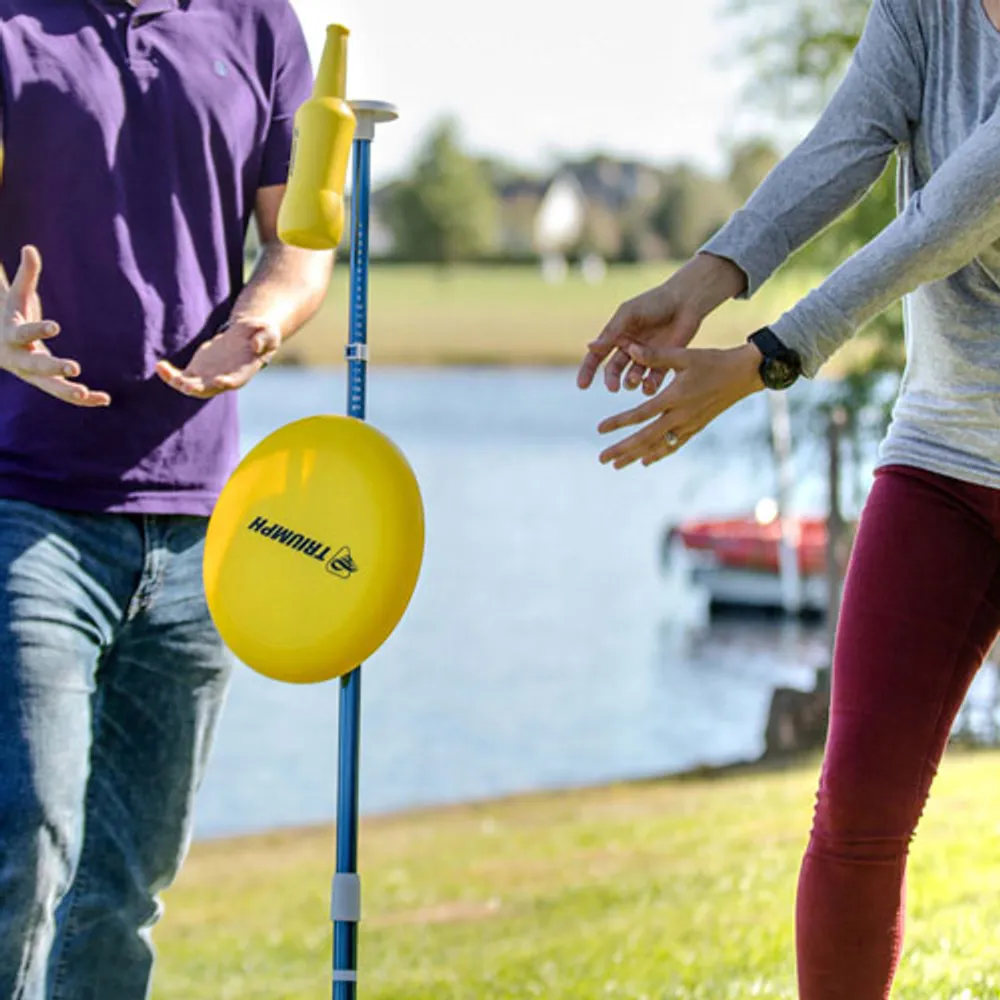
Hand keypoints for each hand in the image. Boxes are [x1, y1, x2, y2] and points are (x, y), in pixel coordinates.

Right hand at [0, 246, 109, 406]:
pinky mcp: (47, 383)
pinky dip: (83, 399)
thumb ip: (25, 276)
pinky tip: (104, 400)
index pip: (23, 333)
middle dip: (54, 367)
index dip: (37, 329)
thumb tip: (30, 248)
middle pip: (35, 366)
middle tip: (75, 368)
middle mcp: (19, 359)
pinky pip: (64, 394)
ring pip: (50, 387)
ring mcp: (33, 375)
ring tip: (89, 394)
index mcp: (11, 335)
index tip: (55, 325)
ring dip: (69, 392)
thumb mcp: (15, 296)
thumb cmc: (10, 315)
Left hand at [156, 317, 279, 398]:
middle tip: (185, 385)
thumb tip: (255, 344)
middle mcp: (224, 379)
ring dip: (178, 383)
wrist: (247, 336)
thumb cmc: (260, 334)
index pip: (234, 382)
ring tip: (164, 371)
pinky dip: (169, 374)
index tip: (220, 381)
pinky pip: (180, 377)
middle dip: (196, 389)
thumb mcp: (267, 332)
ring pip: (191, 386)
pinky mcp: (197, 371)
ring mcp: (209, 377)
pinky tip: (159, 366)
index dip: (227, 382)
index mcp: (242, 372)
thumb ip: (264, 337)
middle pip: (209, 390)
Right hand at [577, 254, 746, 395]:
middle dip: (612, 380)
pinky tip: (649, 386)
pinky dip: (649, 385)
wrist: (686, 301)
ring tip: (635, 380)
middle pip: (614, 370)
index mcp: (617, 336)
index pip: (597, 356)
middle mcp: (629, 348)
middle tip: (614, 388)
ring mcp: (646, 356)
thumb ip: (611, 332)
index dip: (588, 371)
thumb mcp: (629, 314)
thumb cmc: (655, 303)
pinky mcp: (664, 362)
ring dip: (631, 381)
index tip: (582, 385)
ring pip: (633, 376)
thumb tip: (589, 347)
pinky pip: (653, 379)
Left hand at [597, 343, 763, 468]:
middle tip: (602, 459)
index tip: (599, 430)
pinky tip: (645, 461)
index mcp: (675, 397)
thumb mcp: (683, 354)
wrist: (743, 375)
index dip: (619, 422)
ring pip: (658, 446)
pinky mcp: (696, 428)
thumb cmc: (712, 361)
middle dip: (623, 449)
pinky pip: (674, 445)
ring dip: (636, 456)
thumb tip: (629, 348)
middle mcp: (681, 416)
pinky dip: (658, 454)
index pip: (641, 414)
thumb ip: (655, 355)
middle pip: (646, 437)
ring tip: (616, 465)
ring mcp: (689, 425)